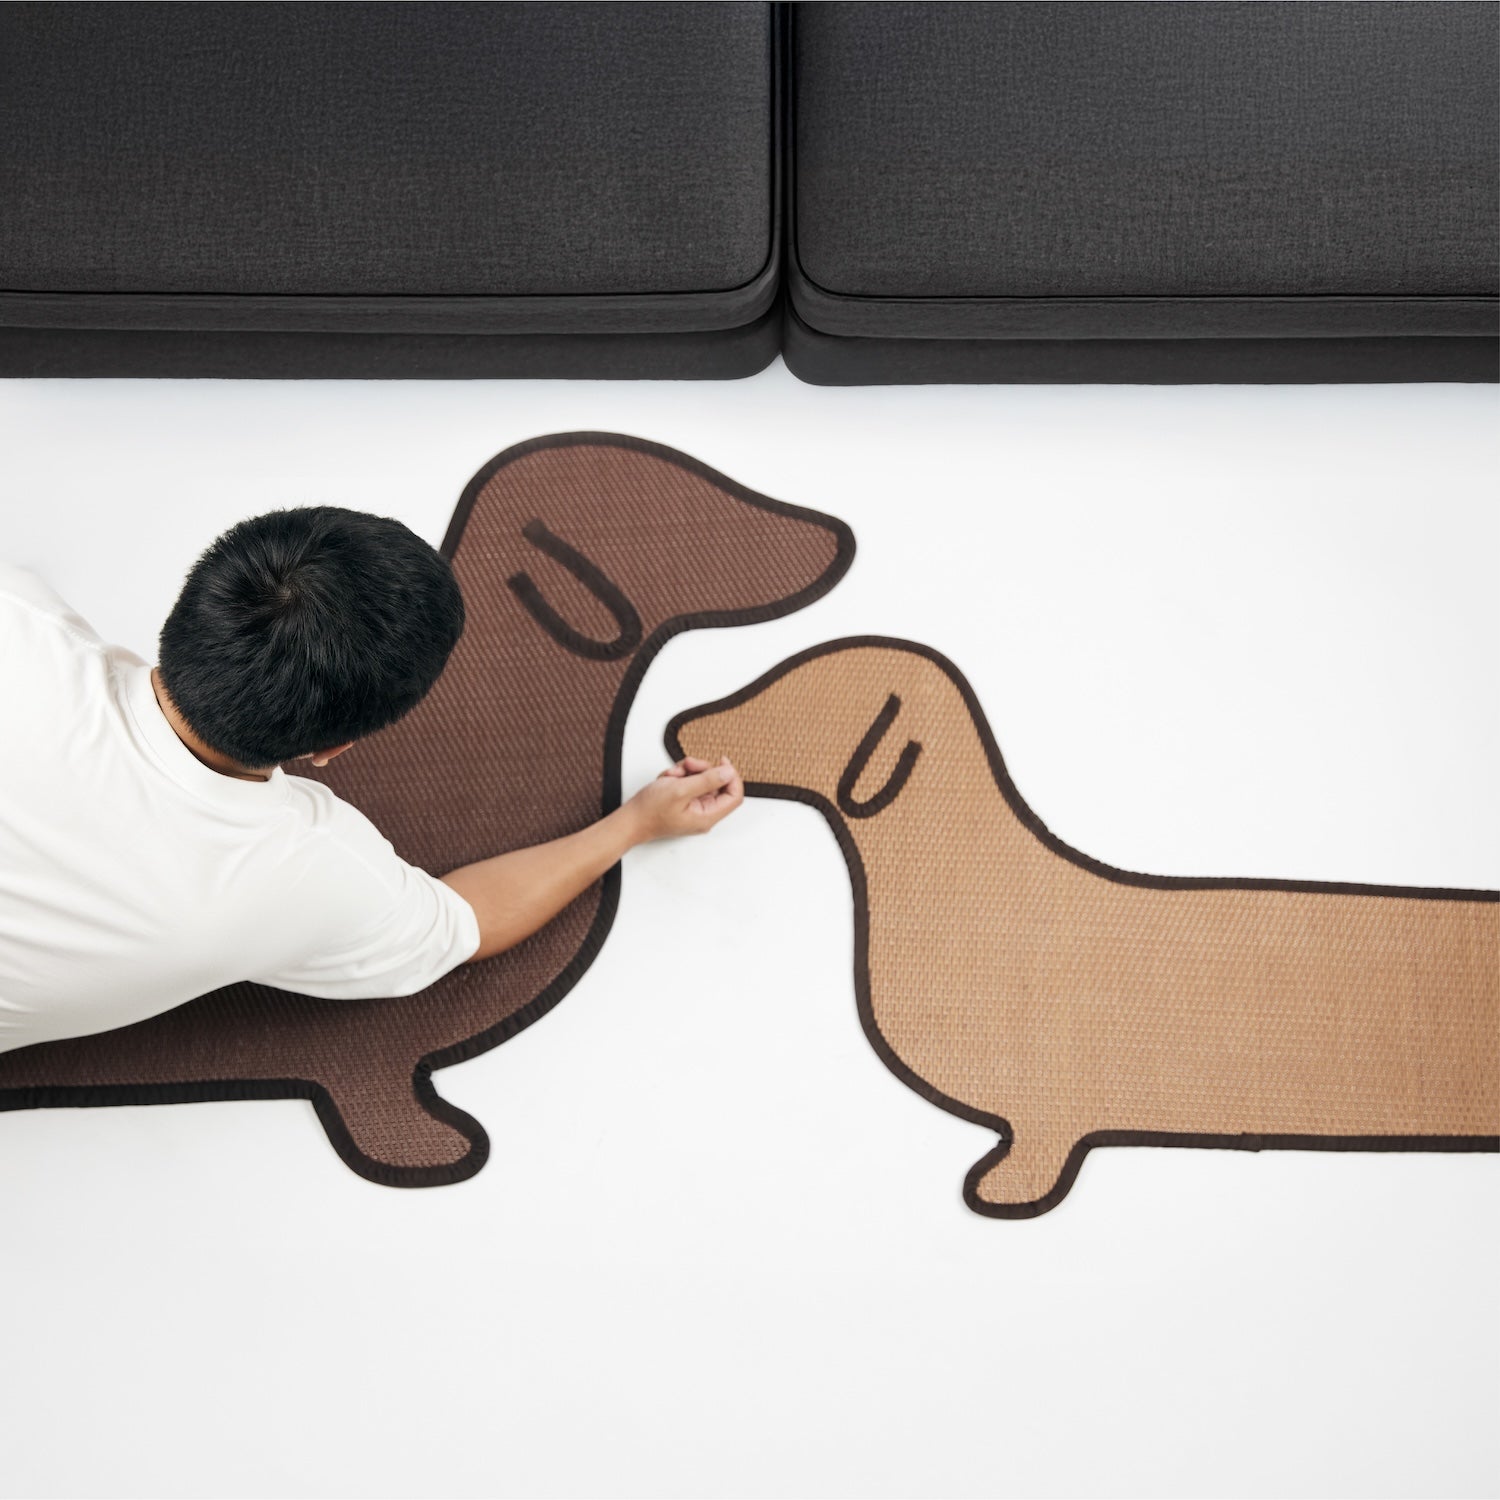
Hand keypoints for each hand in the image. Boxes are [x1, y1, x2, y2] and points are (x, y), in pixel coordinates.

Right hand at [623, 755, 744, 843]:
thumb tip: (728, 772)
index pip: (734, 795)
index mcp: (707, 816)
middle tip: (687, 764)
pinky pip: (690, 783)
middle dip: (702, 770)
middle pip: (718, 785)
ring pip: (702, 780)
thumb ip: (707, 780)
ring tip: (672, 774)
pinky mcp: (684, 802)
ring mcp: (694, 807)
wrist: (630, 820)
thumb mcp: (680, 790)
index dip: (731, 776)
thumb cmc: (650, 811)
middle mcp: (703, 814)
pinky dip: (680, 776)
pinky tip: (668, 779)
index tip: (722, 761)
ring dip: (688, 771)